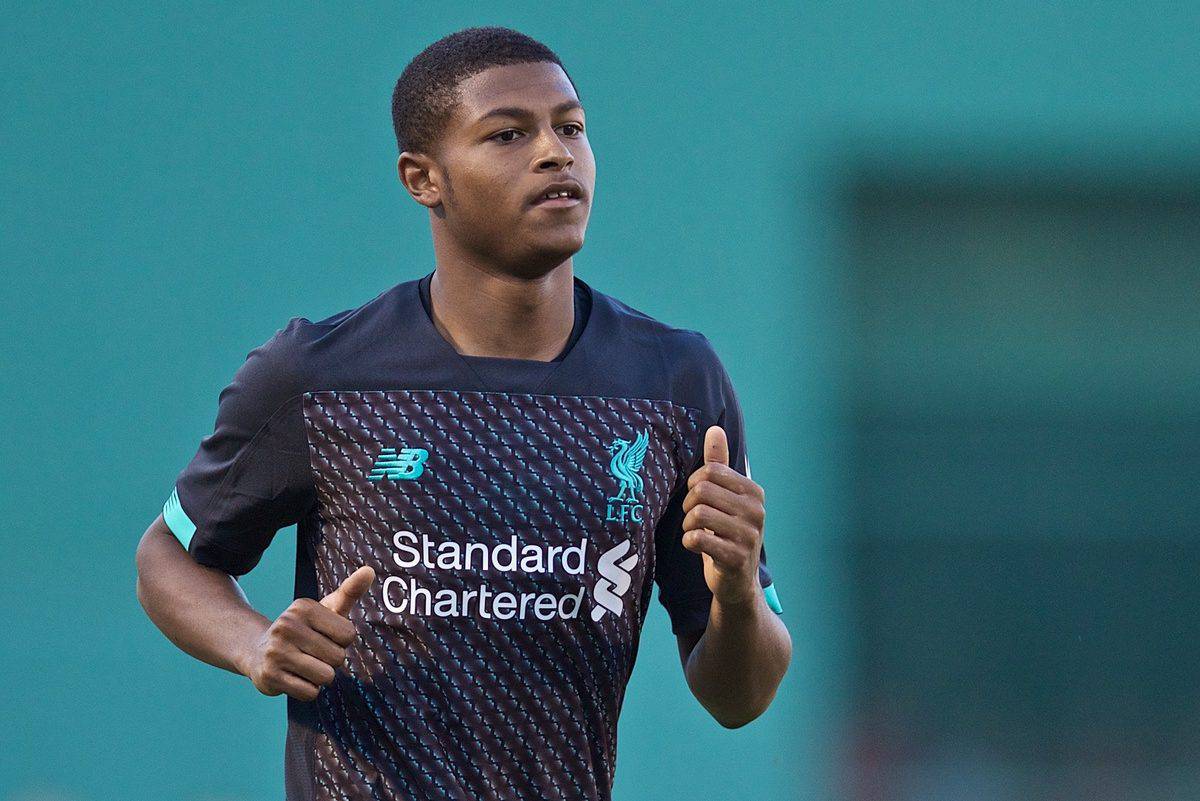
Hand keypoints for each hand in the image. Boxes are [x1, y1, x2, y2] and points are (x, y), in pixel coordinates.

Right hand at [241, 565, 374, 700]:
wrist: (257, 651)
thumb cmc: (304, 630)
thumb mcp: (326, 610)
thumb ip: (350, 592)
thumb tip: (370, 570)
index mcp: (304, 607)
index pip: (348, 634)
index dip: (341, 641)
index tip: (323, 636)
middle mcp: (287, 625)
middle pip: (338, 658)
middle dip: (331, 660)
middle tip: (311, 653)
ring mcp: (276, 651)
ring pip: (325, 677)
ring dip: (320, 677)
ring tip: (304, 665)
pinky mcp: (269, 676)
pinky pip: (310, 693)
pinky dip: (308, 689)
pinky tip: (294, 677)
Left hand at [681, 426, 765, 609]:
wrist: (737, 581)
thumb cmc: (726, 533)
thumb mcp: (725, 498)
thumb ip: (719, 464)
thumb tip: (714, 429)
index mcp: (753, 492)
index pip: (710, 471)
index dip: (695, 484)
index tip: (699, 499)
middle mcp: (756, 511)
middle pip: (701, 490)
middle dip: (688, 505)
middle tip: (695, 520)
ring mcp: (749, 535)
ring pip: (698, 514)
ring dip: (688, 525)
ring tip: (696, 533)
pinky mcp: (736, 557)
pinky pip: (698, 538)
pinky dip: (689, 541)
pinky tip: (697, 546)